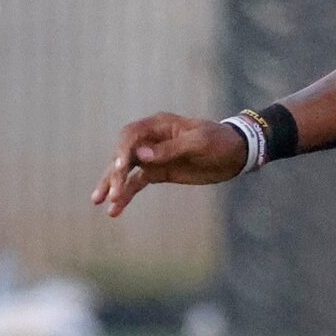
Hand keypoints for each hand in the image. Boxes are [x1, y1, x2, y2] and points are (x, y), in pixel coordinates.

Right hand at [91, 114, 247, 217]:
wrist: (236, 153)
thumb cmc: (219, 141)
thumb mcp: (199, 143)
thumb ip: (170, 148)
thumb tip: (141, 154)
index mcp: (158, 125)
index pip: (131, 135)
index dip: (123, 151)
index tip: (122, 168)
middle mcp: (149, 139)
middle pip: (123, 154)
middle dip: (115, 173)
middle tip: (111, 194)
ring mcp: (151, 156)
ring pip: (124, 170)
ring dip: (112, 185)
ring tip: (100, 202)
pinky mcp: (157, 172)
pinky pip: (136, 183)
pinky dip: (126, 195)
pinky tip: (115, 210)